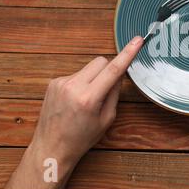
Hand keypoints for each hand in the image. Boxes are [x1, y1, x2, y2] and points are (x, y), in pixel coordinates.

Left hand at [3, 36, 142, 188]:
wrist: (51, 147)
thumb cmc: (81, 138)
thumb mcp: (106, 119)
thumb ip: (114, 93)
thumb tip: (119, 73)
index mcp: (89, 98)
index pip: (113, 70)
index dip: (128, 54)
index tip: (137, 41)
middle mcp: (73, 86)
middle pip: (100, 61)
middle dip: (109, 69)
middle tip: (108, 87)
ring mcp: (61, 82)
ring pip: (88, 68)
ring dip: (94, 77)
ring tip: (87, 99)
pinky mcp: (54, 82)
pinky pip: (76, 74)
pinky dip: (81, 82)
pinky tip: (75, 100)